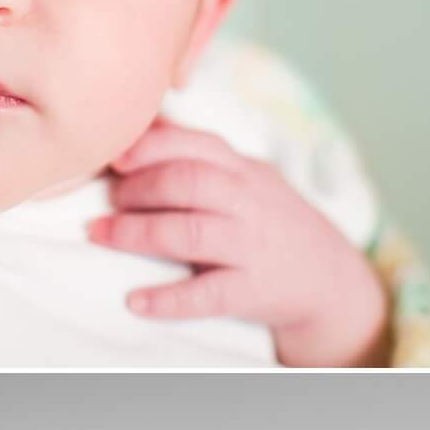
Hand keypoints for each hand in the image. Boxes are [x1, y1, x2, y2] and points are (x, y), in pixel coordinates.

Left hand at [89, 119, 390, 366]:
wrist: (329, 278)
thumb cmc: (269, 222)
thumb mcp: (246, 178)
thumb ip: (200, 155)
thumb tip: (141, 127)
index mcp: (243, 170)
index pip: (196, 144)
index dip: (151, 147)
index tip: (114, 156)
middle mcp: (248, 202)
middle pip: (190, 182)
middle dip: (139, 188)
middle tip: (105, 201)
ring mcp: (252, 247)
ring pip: (192, 232)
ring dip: (139, 233)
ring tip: (100, 234)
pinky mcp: (254, 290)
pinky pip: (208, 294)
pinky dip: (169, 299)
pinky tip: (136, 302)